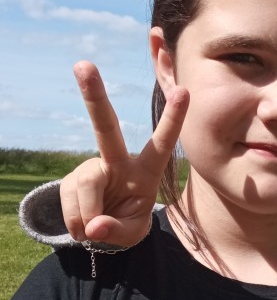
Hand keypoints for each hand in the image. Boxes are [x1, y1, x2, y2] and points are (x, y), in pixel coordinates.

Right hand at [62, 61, 188, 244]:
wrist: (103, 230)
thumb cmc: (128, 224)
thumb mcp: (132, 234)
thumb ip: (117, 230)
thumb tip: (94, 226)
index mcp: (146, 172)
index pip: (163, 143)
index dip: (173, 119)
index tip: (184, 91)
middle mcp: (118, 162)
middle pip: (106, 128)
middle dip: (95, 97)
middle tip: (83, 65)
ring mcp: (92, 167)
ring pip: (86, 185)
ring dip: (88, 215)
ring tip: (94, 229)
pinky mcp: (71, 178)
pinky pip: (69, 199)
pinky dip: (75, 220)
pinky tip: (82, 226)